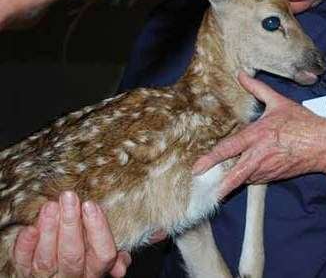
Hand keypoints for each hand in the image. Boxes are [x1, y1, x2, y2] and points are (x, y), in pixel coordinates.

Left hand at [12, 191, 130, 277]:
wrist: (58, 277)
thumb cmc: (88, 257)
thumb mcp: (107, 251)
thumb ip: (126, 243)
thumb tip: (160, 232)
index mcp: (97, 270)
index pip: (103, 254)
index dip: (97, 230)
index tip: (91, 205)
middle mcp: (75, 277)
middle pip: (74, 256)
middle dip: (70, 225)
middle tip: (69, 196)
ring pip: (47, 260)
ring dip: (49, 231)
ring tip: (51, 205)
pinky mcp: (27, 274)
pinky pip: (24, 264)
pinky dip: (25, 246)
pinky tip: (30, 227)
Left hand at [193, 72, 325, 197]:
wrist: (324, 145)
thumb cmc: (302, 123)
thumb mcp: (279, 102)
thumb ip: (257, 89)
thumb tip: (241, 75)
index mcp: (258, 135)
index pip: (229, 148)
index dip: (211, 159)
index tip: (197, 167)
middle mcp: (260, 155)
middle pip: (234, 174)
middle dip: (218, 184)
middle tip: (203, 189)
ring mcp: (267, 169)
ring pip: (243, 179)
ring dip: (231, 181)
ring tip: (215, 185)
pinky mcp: (273, 177)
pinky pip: (254, 180)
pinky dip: (245, 179)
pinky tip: (240, 176)